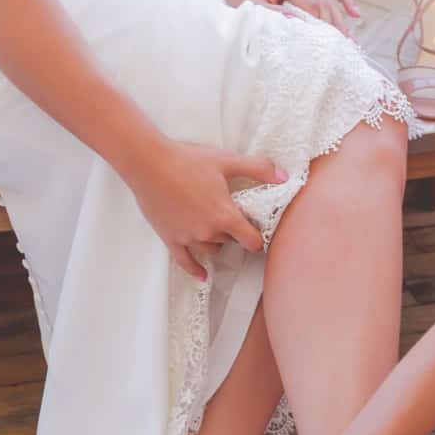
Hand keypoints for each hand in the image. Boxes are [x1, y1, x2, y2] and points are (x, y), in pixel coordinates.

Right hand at [122, 137, 285, 280]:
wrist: (149, 164)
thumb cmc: (187, 160)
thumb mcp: (226, 161)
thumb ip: (258, 169)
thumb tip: (285, 176)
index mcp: (225, 216)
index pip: (252, 240)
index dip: (259, 238)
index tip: (260, 233)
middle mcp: (208, 232)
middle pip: (231, 242)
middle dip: (235, 233)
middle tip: (234, 221)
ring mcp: (188, 238)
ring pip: (211, 250)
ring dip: (217, 243)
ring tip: (217, 232)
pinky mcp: (170, 239)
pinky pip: (185, 262)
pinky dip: (195, 269)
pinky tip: (203, 274)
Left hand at [239, 0, 359, 36]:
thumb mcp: (254, 7)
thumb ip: (274, 14)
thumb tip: (297, 22)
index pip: (311, 2)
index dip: (320, 23)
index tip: (326, 42)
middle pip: (323, 2)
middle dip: (333, 26)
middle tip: (343, 47)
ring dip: (341, 20)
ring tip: (350, 40)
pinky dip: (345, 0)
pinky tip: (355, 14)